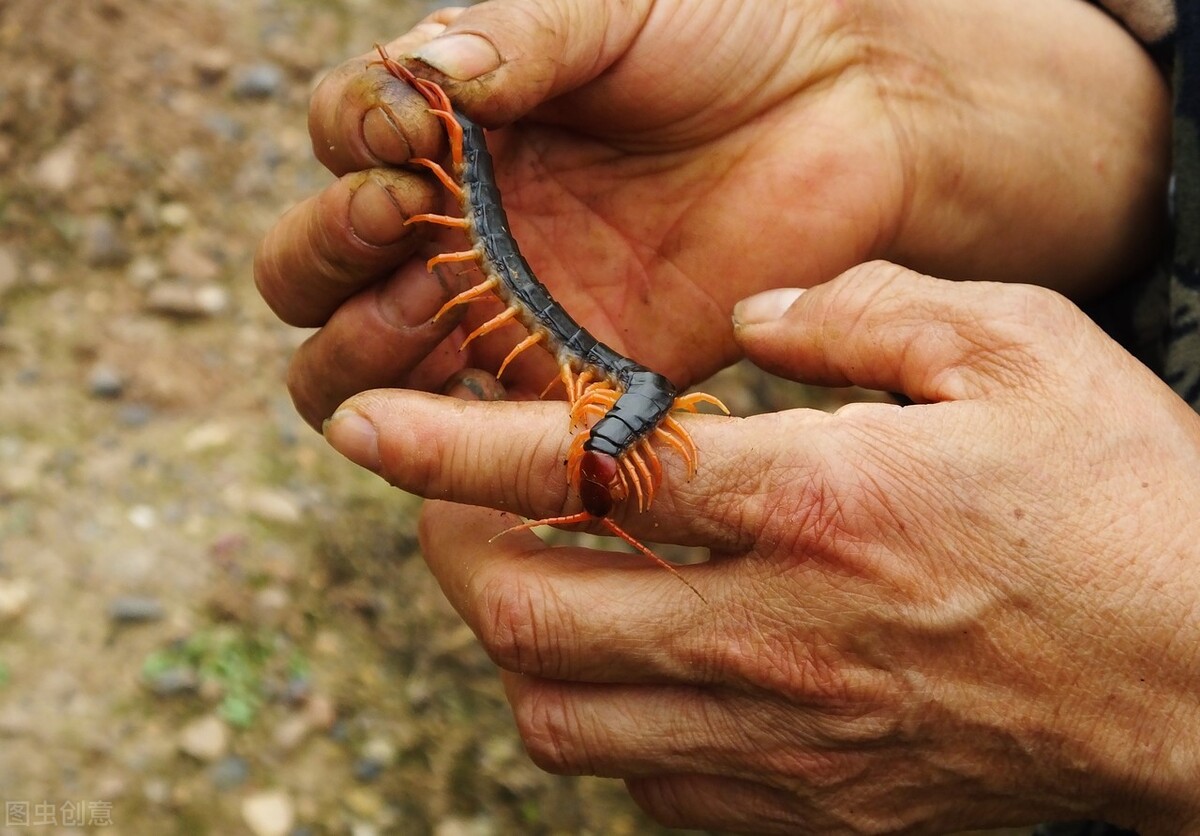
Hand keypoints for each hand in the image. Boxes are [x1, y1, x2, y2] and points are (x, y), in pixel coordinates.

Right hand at [255, 0, 1167, 427]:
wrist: (850, 108)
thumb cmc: (729, 32)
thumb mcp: (607, 7)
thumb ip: (509, 40)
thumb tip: (414, 84)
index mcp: (454, 129)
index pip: (336, 144)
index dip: (348, 146)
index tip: (411, 135)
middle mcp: (459, 224)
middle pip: (308, 273)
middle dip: (325, 255)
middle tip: (401, 220)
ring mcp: (506, 310)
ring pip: (357, 364)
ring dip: (357, 343)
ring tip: (433, 295)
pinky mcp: (567, 378)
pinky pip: (470, 429)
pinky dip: (441, 422)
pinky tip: (480, 368)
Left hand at [323, 262, 1199, 833]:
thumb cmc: (1126, 506)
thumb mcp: (1019, 346)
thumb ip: (864, 309)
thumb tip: (754, 316)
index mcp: (821, 501)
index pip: (585, 471)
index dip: (448, 446)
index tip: (367, 426)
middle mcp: (779, 630)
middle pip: (529, 615)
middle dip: (451, 554)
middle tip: (452, 508)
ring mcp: (787, 740)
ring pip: (562, 719)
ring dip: (516, 644)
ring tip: (533, 582)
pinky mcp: (813, 810)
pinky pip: (645, 788)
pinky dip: (604, 724)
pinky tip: (635, 670)